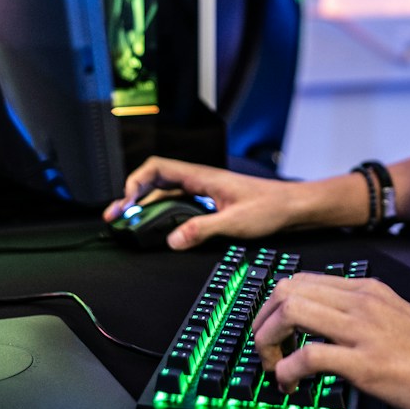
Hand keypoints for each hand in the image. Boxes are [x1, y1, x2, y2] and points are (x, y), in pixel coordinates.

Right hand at [103, 156, 310, 248]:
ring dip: (146, 207)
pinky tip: (158, 228)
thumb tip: (173, 240)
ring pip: (165, 195)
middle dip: (132, 197)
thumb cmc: (271, 207)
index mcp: (202, 177)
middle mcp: (200, 181)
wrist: (294, 207)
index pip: (157, 168)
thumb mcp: (235, 222)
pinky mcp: (210, 204)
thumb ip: (203, 230)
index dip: (135, 182)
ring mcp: (204, 192)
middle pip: (155, 182)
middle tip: (115, 217)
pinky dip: (163, 215)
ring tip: (129, 223)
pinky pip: (178, 206)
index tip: (124, 203)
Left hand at [251, 272, 409, 408]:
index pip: (301, 280)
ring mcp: (364, 330)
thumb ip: (362, 316)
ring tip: (275, 367)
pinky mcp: (367, 364)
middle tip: (267, 351)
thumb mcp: (396, 317)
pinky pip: (309, 357)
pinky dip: (288, 371)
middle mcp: (363, 301)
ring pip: (291, 312)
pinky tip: (292, 385)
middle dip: (263, 321)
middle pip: (287, 289)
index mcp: (368, 290)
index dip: (274, 306)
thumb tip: (325, 329)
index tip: (272, 334)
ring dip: (269, 342)